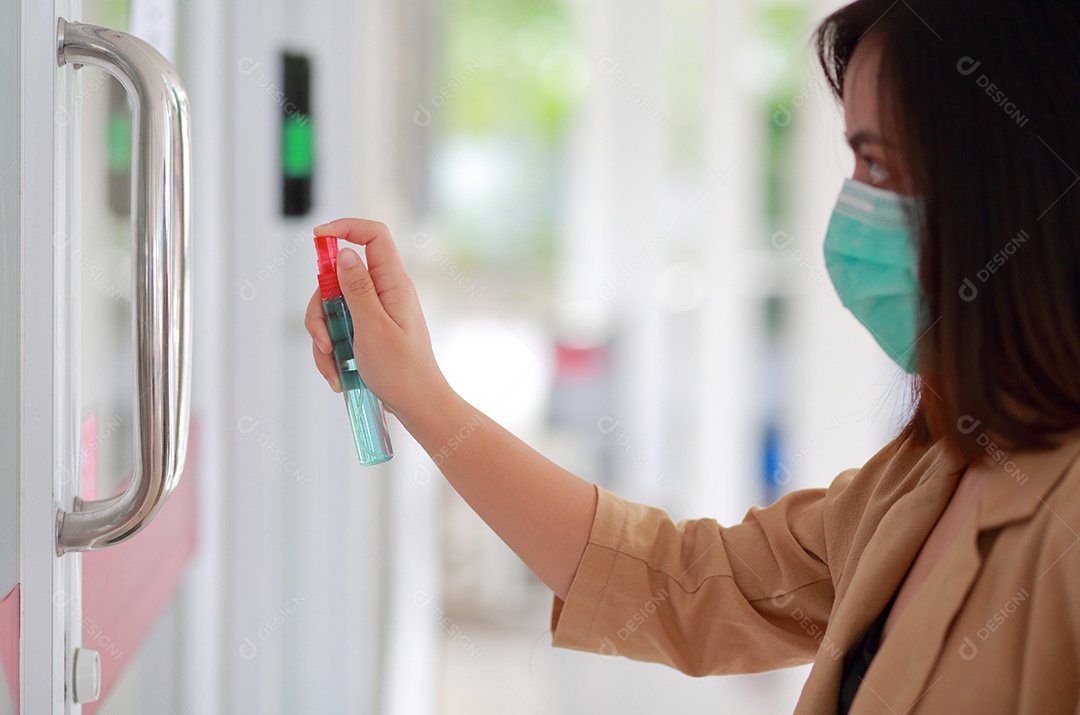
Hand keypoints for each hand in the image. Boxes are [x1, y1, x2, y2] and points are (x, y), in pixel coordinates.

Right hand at [304, 218, 449, 421]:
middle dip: (320, 310)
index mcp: (393, 284)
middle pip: (337, 278)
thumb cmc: (402, 372)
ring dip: (323, 338)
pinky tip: (337, 374)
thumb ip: (357, 289)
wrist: (418, 406)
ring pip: (332, 307)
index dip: (345, 227)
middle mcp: (384, 292)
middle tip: (325, 341)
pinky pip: (337, 329)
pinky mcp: (367, 330)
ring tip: (333, 366)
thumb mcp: (373, 329)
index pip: (373, 236)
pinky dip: (330, 352)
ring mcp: (374, 312)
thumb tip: (345, 253)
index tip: (317, 237)